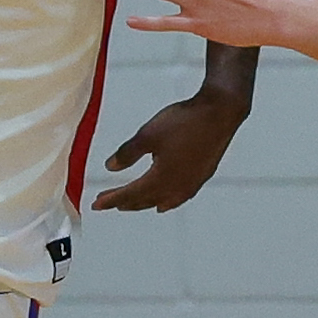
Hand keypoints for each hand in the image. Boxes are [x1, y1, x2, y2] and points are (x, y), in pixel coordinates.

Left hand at [92, 89, 246, 211]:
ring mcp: (191, 184)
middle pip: (144, 201)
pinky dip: (165, 201)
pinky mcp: (201, 177)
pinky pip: (178, 197)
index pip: (130, 194)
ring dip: (144, 203)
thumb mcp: (148, 135)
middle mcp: (177, 187)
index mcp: (161, 179)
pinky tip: (164, 202)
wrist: (220, 112)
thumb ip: (127, 153)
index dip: (112, 199)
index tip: (96, 204)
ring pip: (161, 202)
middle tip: (108, 203)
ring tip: (130, 205)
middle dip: (124, 202)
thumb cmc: (185, 121)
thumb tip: (111, 167)